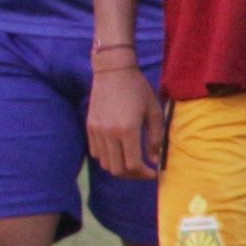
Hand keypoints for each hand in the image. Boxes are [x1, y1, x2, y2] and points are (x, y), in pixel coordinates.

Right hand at [87, 58, 168, 180]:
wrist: (113, 71)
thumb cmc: (138, 89)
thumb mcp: (154, 112)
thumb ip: (156, 138)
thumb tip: (154, 159)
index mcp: (128, 130)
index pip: (134, 165)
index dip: (145, 174)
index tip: (154, 172)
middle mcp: (109, 133)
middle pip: (118, 169)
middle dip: (133, 174)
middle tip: (144, 170)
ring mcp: (97, 131)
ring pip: (105, 163)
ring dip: (119, 167)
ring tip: (131, 162)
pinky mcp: (89, 127)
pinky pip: (96, 152)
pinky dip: (108, 157)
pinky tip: (118, 150)